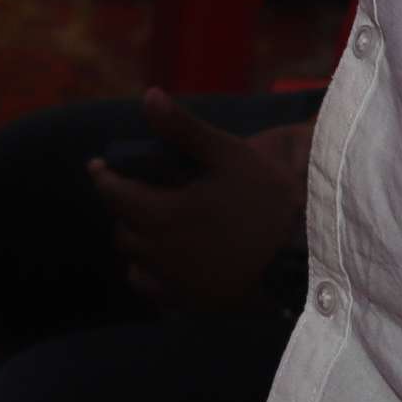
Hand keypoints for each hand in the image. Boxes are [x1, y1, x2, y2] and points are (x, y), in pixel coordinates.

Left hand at [89, 97, 312, 311]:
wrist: (305, 257)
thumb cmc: (266, 200)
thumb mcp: (226, 154)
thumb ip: (182, 128)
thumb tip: (147, 96)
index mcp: (162, 215)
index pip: (114, 195)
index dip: (103, 177)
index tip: (97, 165)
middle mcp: (160, 255)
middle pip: (124, 232)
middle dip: (125, 209)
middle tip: (139, 192)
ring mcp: (177, 285)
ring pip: (136, 266)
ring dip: (139, 244)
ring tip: (157, 227)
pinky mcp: (195, 305)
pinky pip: (158, 292)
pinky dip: (155, 276)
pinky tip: (174, 262)